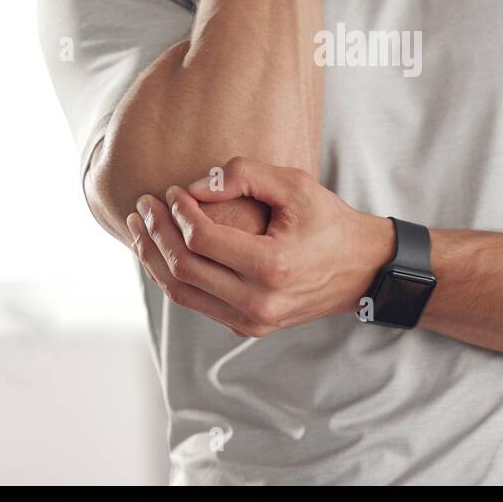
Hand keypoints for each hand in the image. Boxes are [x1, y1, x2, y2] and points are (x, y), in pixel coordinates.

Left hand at [124, 157, 394, 337]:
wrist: (361, 269)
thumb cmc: (329, 222)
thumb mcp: (296, 185)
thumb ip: (246, 174)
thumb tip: (196, 187)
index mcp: (272, 266)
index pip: (202, 239)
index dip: (177, 212)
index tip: (171, 190)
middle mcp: (258, 301)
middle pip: (183, 268)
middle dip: (156, 232)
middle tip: (144, 204)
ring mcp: (251, 320)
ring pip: (182, 292)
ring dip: (154, 258)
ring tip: (141, 228)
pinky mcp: (247, 327)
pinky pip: (197, 303)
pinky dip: (174, 276)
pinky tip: (162, 251)